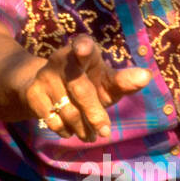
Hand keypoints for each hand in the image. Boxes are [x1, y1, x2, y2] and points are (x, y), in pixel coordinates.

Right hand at [23, 34, 150, 141]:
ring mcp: (44, 76)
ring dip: (82, 128)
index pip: (83, 44)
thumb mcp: (107, 82)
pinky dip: (65, 130)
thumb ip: (125, 81)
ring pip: (67, 110)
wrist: (48, 89)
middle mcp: (61, 59)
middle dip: (94, 113)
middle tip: (105, 133)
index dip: (83, 46)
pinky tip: (71, 132)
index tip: (84, 49)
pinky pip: (52, 118)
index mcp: (83, 49)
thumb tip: (146, 76)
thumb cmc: (89, 84)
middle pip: (80, 89)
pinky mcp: (32, 93)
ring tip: (91, 136)